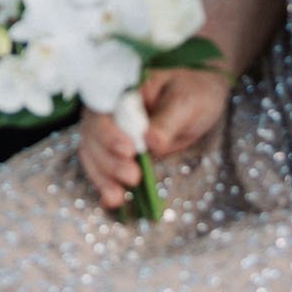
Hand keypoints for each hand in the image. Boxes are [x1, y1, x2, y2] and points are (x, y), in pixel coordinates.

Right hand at [78, 67, 231, 211]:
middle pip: (92, 134)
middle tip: (133, 177)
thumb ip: (168, 121)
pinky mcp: (118, 151)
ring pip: (92, 152)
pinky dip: (104, 184)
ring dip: (103, 176)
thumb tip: (152, 143)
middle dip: (108, 160)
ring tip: (119, 197)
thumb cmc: (192, 91)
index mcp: (121, 91)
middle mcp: (109, 110)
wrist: (199, 98)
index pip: (102, 110)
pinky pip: (103, 166)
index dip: (108, 133)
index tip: (129, 151)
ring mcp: (111, 130)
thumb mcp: (185, 102)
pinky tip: (112, 200)